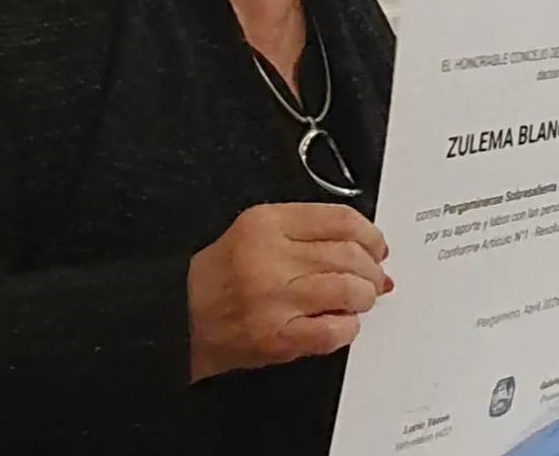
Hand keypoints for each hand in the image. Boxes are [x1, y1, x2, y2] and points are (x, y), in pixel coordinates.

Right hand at [187, 203, 390, 381]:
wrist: (181, 317)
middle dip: (372, 268)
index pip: (341, 219)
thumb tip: (369, 248)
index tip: (377, 245)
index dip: (370, 234)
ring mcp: (274, 300)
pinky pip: (334, 331)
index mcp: (268, 223)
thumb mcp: (260, 229)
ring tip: (360, 299)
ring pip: (349, 290)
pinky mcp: (276, 338)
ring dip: (365, 296)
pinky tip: (342, 323)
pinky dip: (349, 328)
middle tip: (373, 276)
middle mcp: (271, 258)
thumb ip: (312, 231)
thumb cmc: (224, 273)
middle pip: (350, 254)